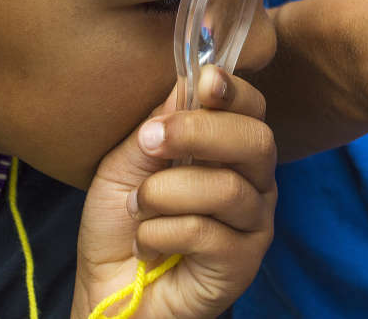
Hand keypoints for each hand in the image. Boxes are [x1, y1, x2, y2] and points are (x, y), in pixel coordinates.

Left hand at [71, 66, 275, 318]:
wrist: (110, 290)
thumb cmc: (122, 222)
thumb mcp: (127, 162)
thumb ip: (159, 124)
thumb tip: (190, 77)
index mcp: (230, 151)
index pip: (253, 110)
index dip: (236, 91)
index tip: (207, 79)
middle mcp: (254, 182)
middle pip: (257, 141)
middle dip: (202, 133)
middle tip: (152, 140)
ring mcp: (254, 223)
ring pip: (227, 189)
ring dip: (166, 193)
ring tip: (138, 205)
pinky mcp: (244, 262)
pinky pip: (208, 233)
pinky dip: (162, 232)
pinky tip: (146, 244)